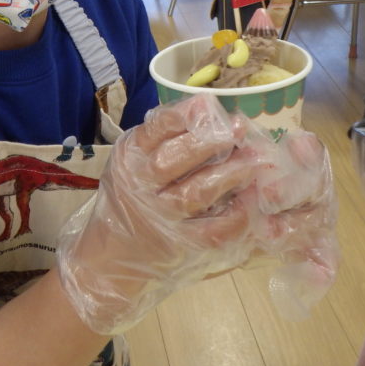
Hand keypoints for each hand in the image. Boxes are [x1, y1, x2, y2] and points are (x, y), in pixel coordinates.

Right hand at [57, 94, 259, 333]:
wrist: (108, 260)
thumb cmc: (126, 201)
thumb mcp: (131, 164)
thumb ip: (158, 140)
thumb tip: (205, 111)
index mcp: (129, 158)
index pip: (156, 130)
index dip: (184, 115)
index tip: (210, 105)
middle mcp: (142, 186)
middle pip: (175, 159)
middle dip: (210, 141)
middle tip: (238, 129)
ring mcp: (162, 218)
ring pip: (197, 192)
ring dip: (230, 174)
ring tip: (255, 159)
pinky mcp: (181, 245)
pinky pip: (213, 229)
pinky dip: (236, 214)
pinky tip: (252, 198)